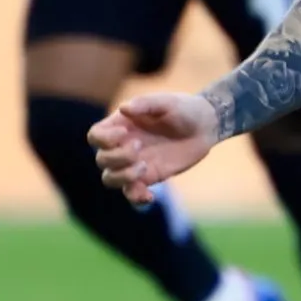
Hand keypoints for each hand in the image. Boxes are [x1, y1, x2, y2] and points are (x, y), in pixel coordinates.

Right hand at [90, 92, 221, 201]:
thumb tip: (123, 109)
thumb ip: (145, 104)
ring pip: (110, 179)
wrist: (205, 126)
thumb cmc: (184, 109)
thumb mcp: (166, 102)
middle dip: (118, 157)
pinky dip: (135, 198)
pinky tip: (150, 196)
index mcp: (121, 125)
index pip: (95, 136)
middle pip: (101, 160)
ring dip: (123, 177)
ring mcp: (135, 164)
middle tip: (141, 147)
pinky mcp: (149, 178)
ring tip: (145, 168)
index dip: (103, 139)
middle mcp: (123, 145)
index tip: (125, 133)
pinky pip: (132, 194)